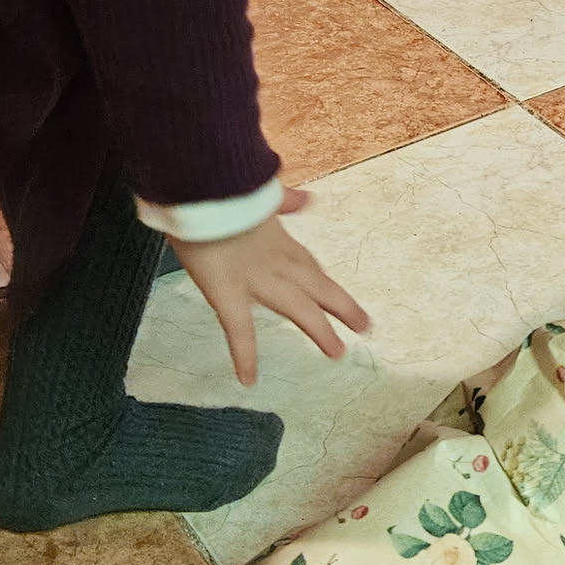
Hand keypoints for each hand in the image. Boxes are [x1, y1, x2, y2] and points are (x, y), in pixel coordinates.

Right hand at [170, 190, 369, 386]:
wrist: (198, 184)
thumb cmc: (218, 184)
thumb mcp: (256, 190)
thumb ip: (283, 200)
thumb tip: (307, 199)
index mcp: (276, 237)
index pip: (307, 263)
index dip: (324, 280)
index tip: (339, 296)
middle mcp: (274, 259)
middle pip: (317, 286)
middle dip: (341, 306)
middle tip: (366, 327)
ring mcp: (254, 278)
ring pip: (297, 308)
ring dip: (319, 329)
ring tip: (337, 352)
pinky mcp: (227, 293)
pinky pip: (239, 330)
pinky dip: (244, 356)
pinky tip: (248, 380)